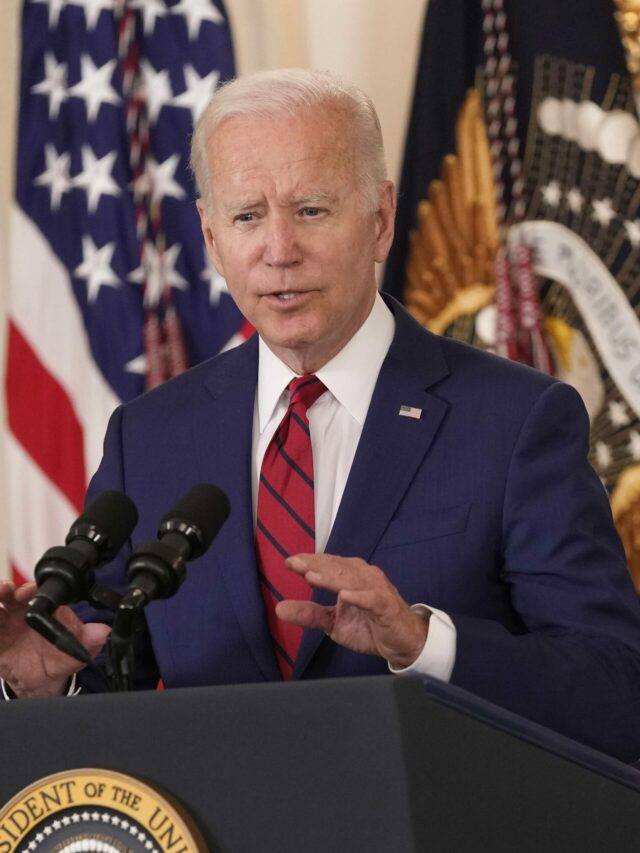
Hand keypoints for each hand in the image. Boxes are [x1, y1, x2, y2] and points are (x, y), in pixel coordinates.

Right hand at [0, 581, 109, 697]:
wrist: (45, 679)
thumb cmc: (60, 655)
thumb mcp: (77, 648)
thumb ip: (91, 638)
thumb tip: (104, 631)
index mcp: (41, 608)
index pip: (33, 591)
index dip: (30, 588)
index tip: (27, 592)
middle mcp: (19, 613)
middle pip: (7, 594)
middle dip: (4, 589)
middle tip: (5, 590)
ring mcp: (5, 628)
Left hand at [276, 554, 428, 668]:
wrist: (404, 643)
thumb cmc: (371, 626)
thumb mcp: (334, 623)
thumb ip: (310, 614)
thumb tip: (279, 608)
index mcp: (351, 576)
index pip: (327, 565)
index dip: (309, 562)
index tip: (288, 562)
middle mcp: (364, 577)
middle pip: (337, 568)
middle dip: (315, 565)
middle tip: (294, 563)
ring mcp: (376, 590)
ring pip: (351, 580)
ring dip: (331, 578)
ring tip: (311, 576)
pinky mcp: (386, 607)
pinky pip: (372, 599)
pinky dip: (358, 597)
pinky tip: (344, 596)